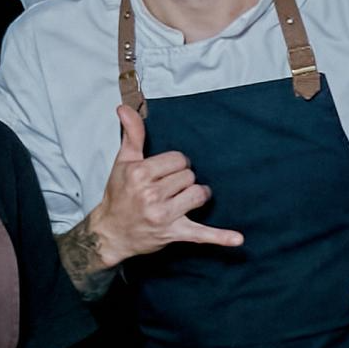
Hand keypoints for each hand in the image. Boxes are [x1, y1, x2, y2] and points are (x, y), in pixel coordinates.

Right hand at [90, 103, 244, 267]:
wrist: (110, 232)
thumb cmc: (118, 196)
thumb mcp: (123, 162)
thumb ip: (131, 134)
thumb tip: (125, 108)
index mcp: (139, 174)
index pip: (178, 159)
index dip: (174, 165)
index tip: (164, 173)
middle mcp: (150, 194)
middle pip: (189, 176)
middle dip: (182, 181)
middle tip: (167, 189)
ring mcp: (162, 215)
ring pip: (198, 194)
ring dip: (195, 196)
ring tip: (182, 200)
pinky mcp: (173, 233)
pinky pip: (201, 234)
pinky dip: (220, 237)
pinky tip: (238, 239)